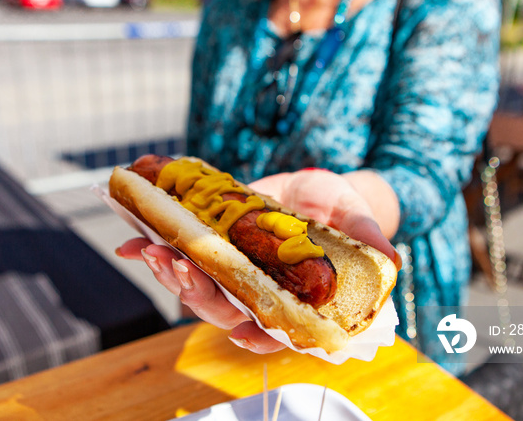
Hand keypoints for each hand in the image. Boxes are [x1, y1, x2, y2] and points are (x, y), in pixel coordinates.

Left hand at [116, 167, 398, 354]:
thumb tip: (393, 261)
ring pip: (194, 283)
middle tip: (176, 267)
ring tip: (151, 249)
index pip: (270, 327)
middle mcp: (254, 289)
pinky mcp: (211, 241)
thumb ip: (372, 242)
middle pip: (220, 306)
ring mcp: (229, 266)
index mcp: (290, 297)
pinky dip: (150, 245)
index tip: (239, 331)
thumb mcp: (359, 221)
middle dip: (195, 292)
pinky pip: (177, 251)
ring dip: (169, 271)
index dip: (254, 334)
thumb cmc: (343, 212)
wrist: (317, 189)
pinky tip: (130, 239)